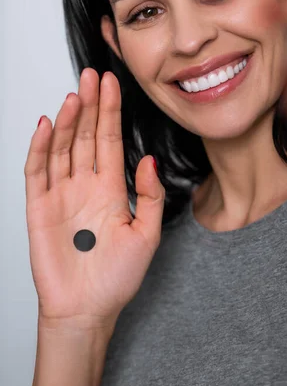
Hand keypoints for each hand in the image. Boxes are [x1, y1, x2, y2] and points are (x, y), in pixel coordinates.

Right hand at [24, 68, 164, 330]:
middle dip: (90, 105)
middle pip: (85, 136)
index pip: (109, 140)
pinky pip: (37, 172)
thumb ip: (149, 195)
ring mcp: (61, 194)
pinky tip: (46, 125)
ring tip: (75, 95)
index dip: (110, 112)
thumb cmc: (117, 277)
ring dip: (67, 121)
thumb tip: (148, 160)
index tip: (113, 84)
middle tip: (93, 76)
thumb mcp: (147, 234)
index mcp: (110, 188)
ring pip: (62, 148)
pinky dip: (39, 148)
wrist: (87, 310)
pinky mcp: (39, 208)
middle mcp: (85, 185)